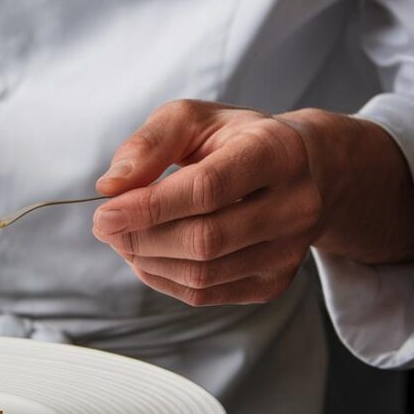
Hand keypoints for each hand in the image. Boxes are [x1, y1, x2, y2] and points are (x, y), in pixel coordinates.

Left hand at [91, 100, 413, 305]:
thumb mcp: (194, 119)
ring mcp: (289, 250)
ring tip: (124, 237)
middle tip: (105, 225)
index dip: (149, 207)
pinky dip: (163, 278)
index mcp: (277, 151)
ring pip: (202, 274)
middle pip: (204, 240)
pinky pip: (205, 294)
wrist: (309, 171)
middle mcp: (296, 205)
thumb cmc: (237, 140)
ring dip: (147, 260)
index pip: (207, 189)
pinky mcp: (275, 282)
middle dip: (140, 238)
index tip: (104, 213)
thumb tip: (111, 185)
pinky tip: (148, 255)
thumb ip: (149, 143)